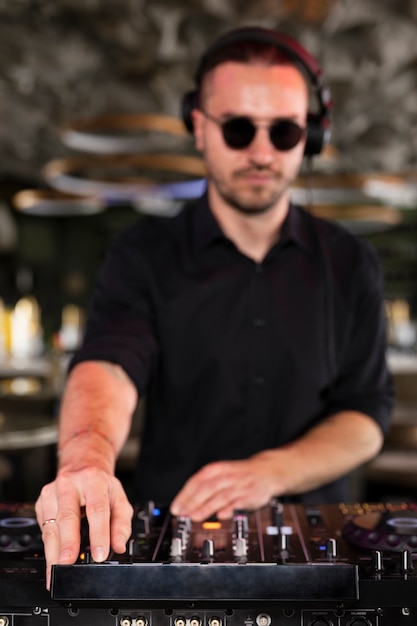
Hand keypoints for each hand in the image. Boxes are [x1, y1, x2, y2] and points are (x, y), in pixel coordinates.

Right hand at [35, 467, 132, 589]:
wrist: (82, 467)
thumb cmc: (101, 486)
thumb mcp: (118, 498)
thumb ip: (122, 523)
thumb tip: (119, 545)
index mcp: (93, 480)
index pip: (97, 509)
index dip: (99, 534)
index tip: (99, 555)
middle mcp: (70, 484)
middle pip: (68, 517)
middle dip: (68, 543)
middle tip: (69, 564)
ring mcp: (52, 493)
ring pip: (51, 527)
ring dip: (54, 552)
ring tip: (57, 572)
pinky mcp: (40, 503)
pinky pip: (44, 530)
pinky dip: (49, 549)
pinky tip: (52, 562)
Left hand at [170, 450, 282, 520]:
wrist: (267, 471)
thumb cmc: (240, 475)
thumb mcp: (222, 474)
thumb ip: (205, 486)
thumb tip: (186, 503)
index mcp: (217, 469)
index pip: (197, 480)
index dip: (185, 494)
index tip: (176, 507)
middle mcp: (227, 476)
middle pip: (207, 488)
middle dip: (193, 501)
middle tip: (182, 513)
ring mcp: (239, 485)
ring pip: (221, 495)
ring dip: (207, 506)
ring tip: (195, 516)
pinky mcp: (250, 495)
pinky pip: (239, 502)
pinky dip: (230, 508)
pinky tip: (221, 515)